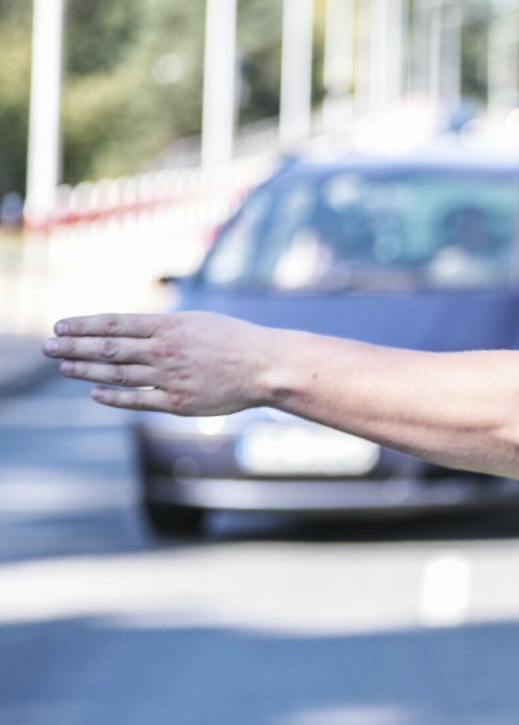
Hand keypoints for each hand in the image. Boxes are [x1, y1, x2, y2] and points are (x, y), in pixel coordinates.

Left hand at [43, 311, 273, 414]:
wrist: (265, 366)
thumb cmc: (235, 341)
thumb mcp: (198, 322)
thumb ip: (165, 328)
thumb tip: (130, 331)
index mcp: (170, 326)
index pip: (115, 324)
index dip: (84, 326)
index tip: (60, 326)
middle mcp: (165, 350)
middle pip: (109, 349)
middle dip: (74, 347)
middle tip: (47, 347)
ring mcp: (170, 377)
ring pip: (118, 374)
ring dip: (86, 371)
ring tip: (64, 366)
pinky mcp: (178, 402)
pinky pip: (138, 400)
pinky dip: (114, 396)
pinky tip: (95, 392)